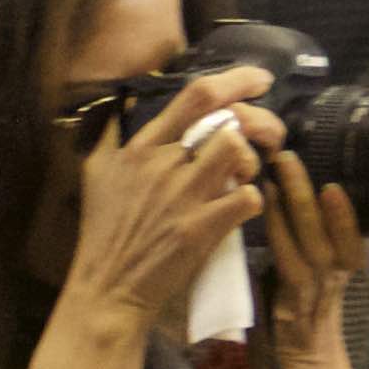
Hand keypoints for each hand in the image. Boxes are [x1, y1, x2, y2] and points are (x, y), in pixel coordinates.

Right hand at [68, 68, 278, 333]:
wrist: (107, 289)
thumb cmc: (103, 232)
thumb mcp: (96, 173)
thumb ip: (111, 133)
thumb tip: (126, 99)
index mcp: (140, 147)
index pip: (195, 96)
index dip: (236, 80)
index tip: (259, 79)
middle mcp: (162, 165)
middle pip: (227, 120)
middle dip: (261, 122)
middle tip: (272, 134)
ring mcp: (182, 197)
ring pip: (239, 152)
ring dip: (253, 161)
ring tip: (248, 174)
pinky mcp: (200, 230)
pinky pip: (247, 198)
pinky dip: (254, 199)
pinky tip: (244, 205)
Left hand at [253, 149, 368, 368]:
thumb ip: (277, 344)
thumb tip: (264, 314)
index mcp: (309, 324)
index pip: (311, 260)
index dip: (311, 220)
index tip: (305, 182)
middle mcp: (320, 318)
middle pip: (312, 246)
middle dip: (300, 199)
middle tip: (286, 151)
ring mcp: (322, 326)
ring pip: (315, 257)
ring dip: (304, 211)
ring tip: (293, 167)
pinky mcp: (319, 341)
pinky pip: (316, 287)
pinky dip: (317, 249)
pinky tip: (319, 221)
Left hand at [254, 148, 368, 348]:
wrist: (304, 358)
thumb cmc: (303, 309)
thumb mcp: (311, 272)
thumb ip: (308, 241)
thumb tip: (288, 198)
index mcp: (343, 267)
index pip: (351, 239)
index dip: (344, 214)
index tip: (333, 184)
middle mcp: (335, 277)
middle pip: (329, 232)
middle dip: (307, 191)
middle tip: (287, 155)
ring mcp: (316, 291)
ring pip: (313, 244)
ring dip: (295, 205)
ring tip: (277, 173)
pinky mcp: (294, 304)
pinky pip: (290, 264)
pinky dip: (281, 233)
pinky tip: (268, 209)